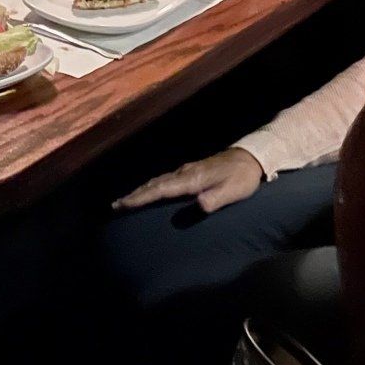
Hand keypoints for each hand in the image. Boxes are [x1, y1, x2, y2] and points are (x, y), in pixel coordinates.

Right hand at [113, 146, 262, 214]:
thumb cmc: (242, 178)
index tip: (123, 205)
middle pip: (153, 184)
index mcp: (192, 179)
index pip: (161, 190)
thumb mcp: (234, 191)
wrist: (250, 157)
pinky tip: (148, 192)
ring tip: (125, 201)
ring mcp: (185, 170)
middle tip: (114, 206)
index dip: (141, 198)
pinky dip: (151, 187)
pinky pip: (163, 180)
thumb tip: (199, 205)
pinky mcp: (189, 171)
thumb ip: (216, 199)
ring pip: (157, 181)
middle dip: (133, 195)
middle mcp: (184, 173)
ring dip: (140, 191)